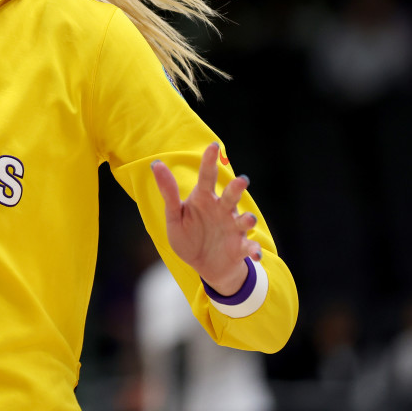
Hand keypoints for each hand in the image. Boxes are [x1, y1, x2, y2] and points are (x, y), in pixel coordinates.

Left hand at [151, 142, 260, 295]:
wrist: (204, 266)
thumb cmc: (188, 237)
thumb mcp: (174, 216)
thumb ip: (168, 192)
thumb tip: (156, 164)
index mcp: (204, 199)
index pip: (207, 177)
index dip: (209, 161)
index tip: (213, 146)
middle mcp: (222, 210)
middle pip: (231, 195)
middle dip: (237, 189)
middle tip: (241, 181)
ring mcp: (234, 228)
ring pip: (244, 220)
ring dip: (248, 219)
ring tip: (248, 220)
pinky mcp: (241, 247)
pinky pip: (250, 247)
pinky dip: (254, 250)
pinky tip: (254, 254)